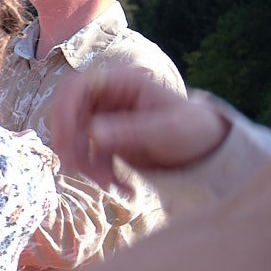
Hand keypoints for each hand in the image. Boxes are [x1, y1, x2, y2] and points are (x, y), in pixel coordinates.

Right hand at [47, 71, 229, 190]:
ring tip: (111, 185)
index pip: (78, 87)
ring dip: (85, 164)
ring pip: (74, 139)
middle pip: (68, 115)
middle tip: (78, 170)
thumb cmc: (193, 130)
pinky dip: (97, 173)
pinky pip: (87, 155)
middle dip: (71, 144)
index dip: (65, 110)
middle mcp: (108, 97)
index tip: (65, 138)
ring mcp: (104, 118)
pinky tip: (121, 189)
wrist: (205, 149)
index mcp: (123, 82)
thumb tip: (92, 133)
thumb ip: (130, 131)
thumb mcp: (165, 131)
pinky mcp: (105, 139)